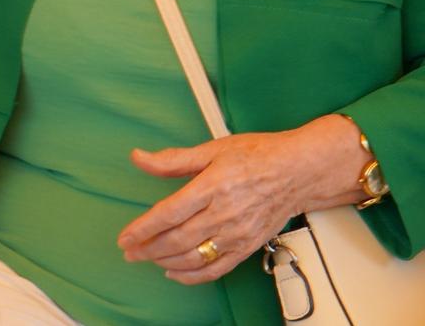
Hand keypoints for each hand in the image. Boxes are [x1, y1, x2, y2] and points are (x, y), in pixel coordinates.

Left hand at [118, 115, 369, 283]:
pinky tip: (175, 272)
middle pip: (177, 239)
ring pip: (194, 257)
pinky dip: (193, 275)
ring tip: (147, 258)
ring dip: (165, 262)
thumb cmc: (258, 156)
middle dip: (148, 248)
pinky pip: (217, 269)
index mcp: (211, 187)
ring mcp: (237, 234)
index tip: (125, 237)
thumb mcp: (212, 149)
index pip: (169, 213)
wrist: (298, 173)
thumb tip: (139, 158)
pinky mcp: (248, 247)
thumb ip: (173, 159)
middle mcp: (224, 214)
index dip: (143, 228)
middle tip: (129, 251)